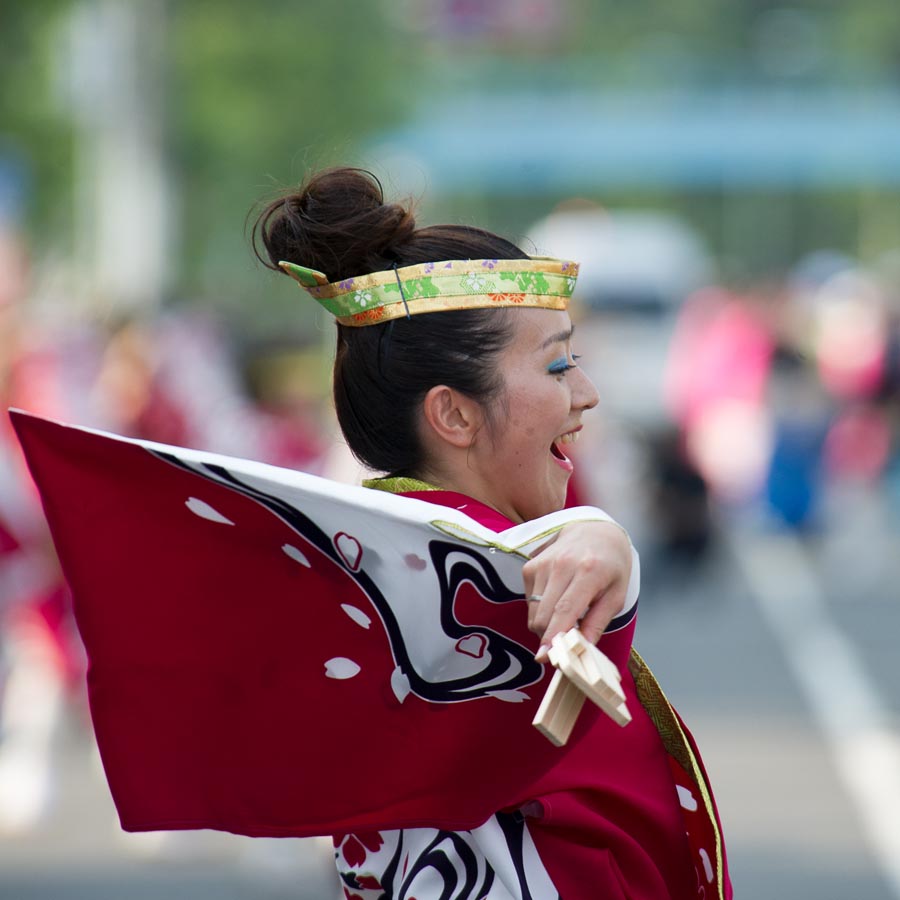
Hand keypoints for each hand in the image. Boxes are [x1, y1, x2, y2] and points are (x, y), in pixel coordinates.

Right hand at [521, 521, 632, 660]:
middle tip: (564, 644)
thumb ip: (598, 622)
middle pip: (543, 614)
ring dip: (543, 624)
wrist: (596, 530)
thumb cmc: (612, 565)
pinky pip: (528, 599)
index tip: (545, 657)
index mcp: (588, 572)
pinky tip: (555, 601)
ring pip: (532, 610)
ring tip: (563, 619)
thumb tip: (582, 649)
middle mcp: (562, 565)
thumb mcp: (616, 595)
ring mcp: (542, 562)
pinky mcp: (530, 564)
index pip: (565, 610)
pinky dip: (538, 609)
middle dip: (548, 637)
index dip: (553, 636)